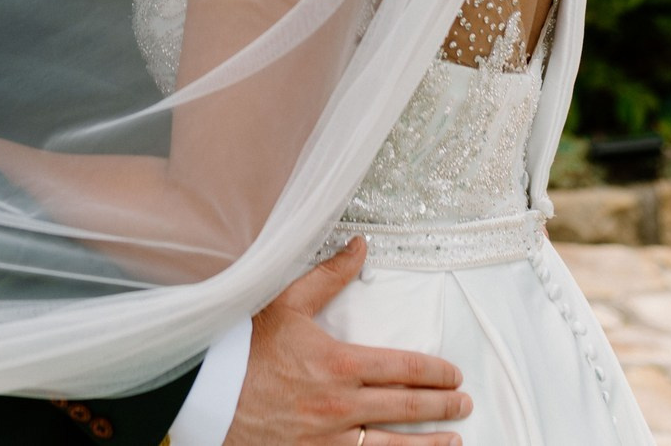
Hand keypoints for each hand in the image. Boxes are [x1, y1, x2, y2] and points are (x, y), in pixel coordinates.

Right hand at [222, 239, 467, 445]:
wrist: (205, 392)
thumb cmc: (244, 346)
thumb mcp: (285, 304)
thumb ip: (328, 276)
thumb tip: (360, 245)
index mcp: (338, 364)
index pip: (405, 369)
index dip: (436, 372)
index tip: (454, 374)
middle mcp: (339, 406)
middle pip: (407, 408)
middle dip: (443, 407)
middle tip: (464, 404)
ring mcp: (327, 440)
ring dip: (429, 445)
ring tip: (453, 442)